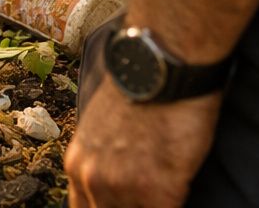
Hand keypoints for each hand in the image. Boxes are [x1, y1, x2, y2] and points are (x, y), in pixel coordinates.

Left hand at [65, 82, 221, 207]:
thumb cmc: (138, 90)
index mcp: (78, 166)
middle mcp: (93, 180)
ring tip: (165, 191)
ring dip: (152, 205)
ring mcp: (124, 187)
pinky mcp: (159, 190)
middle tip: (145, 198)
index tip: (124, 203)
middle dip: (130, 207)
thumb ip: (100, 161)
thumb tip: (111, 184)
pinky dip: (177, 203)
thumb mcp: (101, 129)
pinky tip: (181, 188)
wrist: (160, 65)